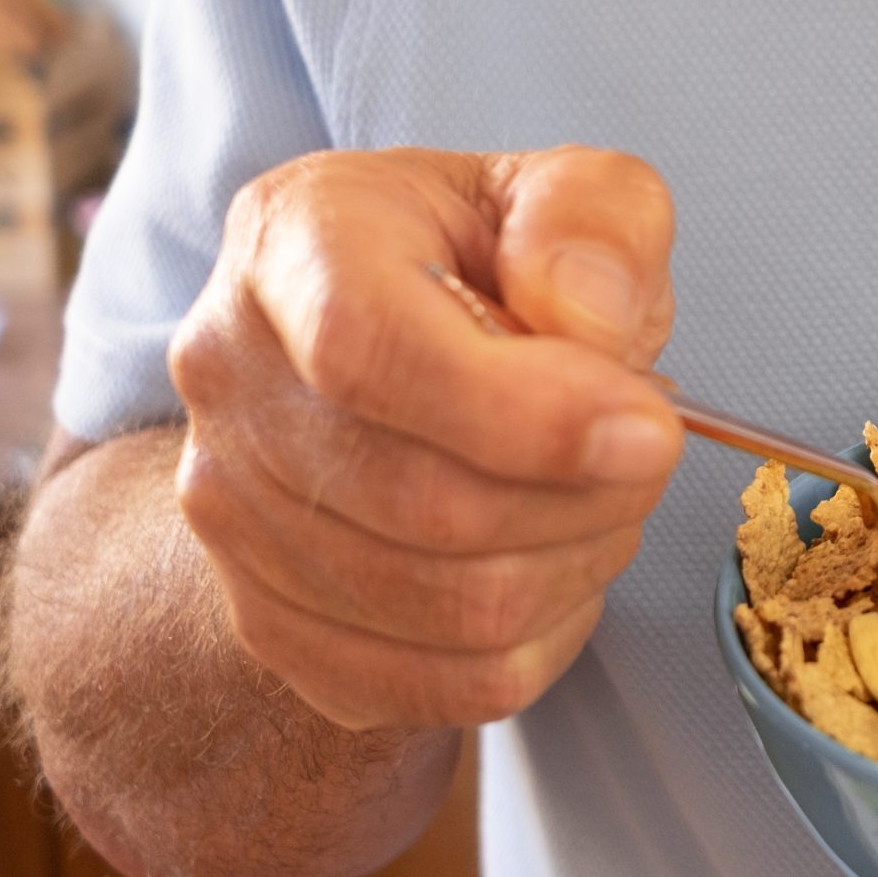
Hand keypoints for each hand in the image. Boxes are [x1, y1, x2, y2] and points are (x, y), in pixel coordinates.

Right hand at [167, 146, 684, 730]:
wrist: (393, 343)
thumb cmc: (490, 258)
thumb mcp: (571, 190)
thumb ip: (596, 222)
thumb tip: (588, 320)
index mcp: (292, 240)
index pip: (368, 351)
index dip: (523, 415)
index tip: (649, 430)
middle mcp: (228, 374)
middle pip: (420, 499)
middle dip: (586, 493)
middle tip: (649, 448)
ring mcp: (229, 509)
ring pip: (441, 605)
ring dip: (574, 561)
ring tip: (604, 494)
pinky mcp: (267, 617)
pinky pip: (433, 686)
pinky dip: (537, 641)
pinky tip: (559, 562)